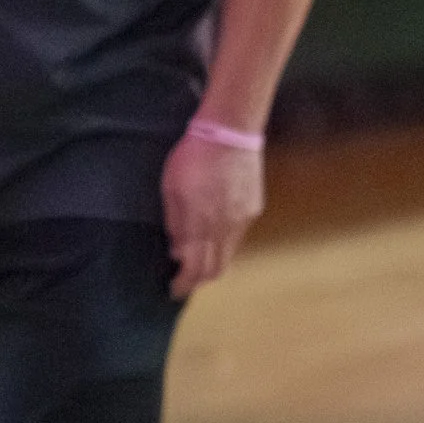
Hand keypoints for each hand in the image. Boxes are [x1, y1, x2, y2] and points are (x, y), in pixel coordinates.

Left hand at [161, 125, 263, 299]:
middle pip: (214, 270)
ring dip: (212, 264)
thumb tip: (177, 251)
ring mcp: (241, 221)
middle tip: (185, 281)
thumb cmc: (193, 156)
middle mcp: (223, 229)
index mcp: (200, 225)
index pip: (193, 269)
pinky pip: (237, 237)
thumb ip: (175, 223)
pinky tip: (214, 236)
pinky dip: (224, 245)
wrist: (230, 133)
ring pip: (228, 256)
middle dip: (198, 280)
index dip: (183, 284)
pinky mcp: (252, 210)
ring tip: (198, 261)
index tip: (173, 290)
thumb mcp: (171, 188)